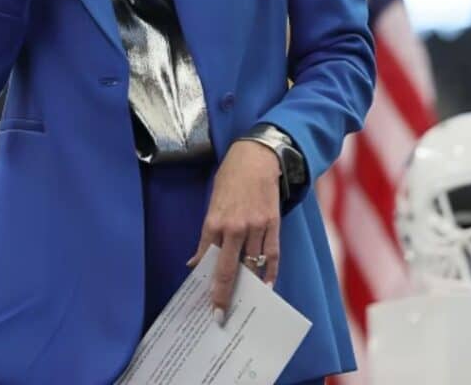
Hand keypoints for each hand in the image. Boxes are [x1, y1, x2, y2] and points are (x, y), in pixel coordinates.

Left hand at [187, 140, 281, 322]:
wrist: (257, 155)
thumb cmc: (230, 177)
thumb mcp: (213, 201)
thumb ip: (207, 233)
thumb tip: (197, 260)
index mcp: (214, 220)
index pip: (207, 258)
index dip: (205, 282)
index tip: (205, 302)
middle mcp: (234, 226)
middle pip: (228, 269)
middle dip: (222, 294)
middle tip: (219, 314)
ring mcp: (256, 226)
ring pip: (251, 264)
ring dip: (247, 285)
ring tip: (243, 303)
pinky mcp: (273, 224)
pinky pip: (272, 254)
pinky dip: (270, 272)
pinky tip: (266, 286)